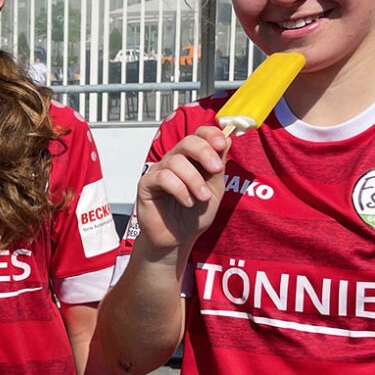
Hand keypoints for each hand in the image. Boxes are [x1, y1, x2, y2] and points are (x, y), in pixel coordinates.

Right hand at [133, 126, 230, 254]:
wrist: (178, 239)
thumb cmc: (194, 216)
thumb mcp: (215, 190)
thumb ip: (218, 167)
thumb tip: (228, 138)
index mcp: (192, 159)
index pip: (199, 135)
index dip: (211, 134)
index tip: (223, 144)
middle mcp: (174, 161)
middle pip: (188, 142)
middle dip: (205, 153)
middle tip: (216, 170)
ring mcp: (159, 171)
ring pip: (176, 161)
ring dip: (194, 180)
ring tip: (202, 198)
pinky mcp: (146, 184)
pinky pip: (163, 177)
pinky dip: (180, 189)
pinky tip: (187, 202)